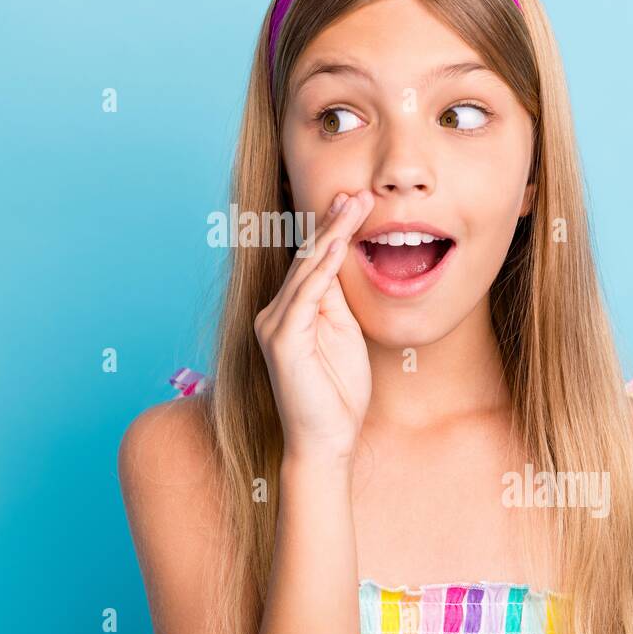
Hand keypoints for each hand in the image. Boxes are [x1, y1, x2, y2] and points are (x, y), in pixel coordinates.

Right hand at [253, 189, 373, 463]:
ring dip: (332, 235)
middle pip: (307, 258)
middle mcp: (275, 313)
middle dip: (333, 223)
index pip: (312, 261)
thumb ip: (338, 302)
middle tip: (357, 192)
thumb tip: (344, 263)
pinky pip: (305, 297)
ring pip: (307, 270)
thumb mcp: (344, 336)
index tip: (355, 201)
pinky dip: (322, 269)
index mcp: (292, 311)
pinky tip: (337, 246)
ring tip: (353, 206)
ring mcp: (275, 325)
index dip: (332, 230)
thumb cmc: (338, 394)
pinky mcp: (281, 340)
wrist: (326, 442)